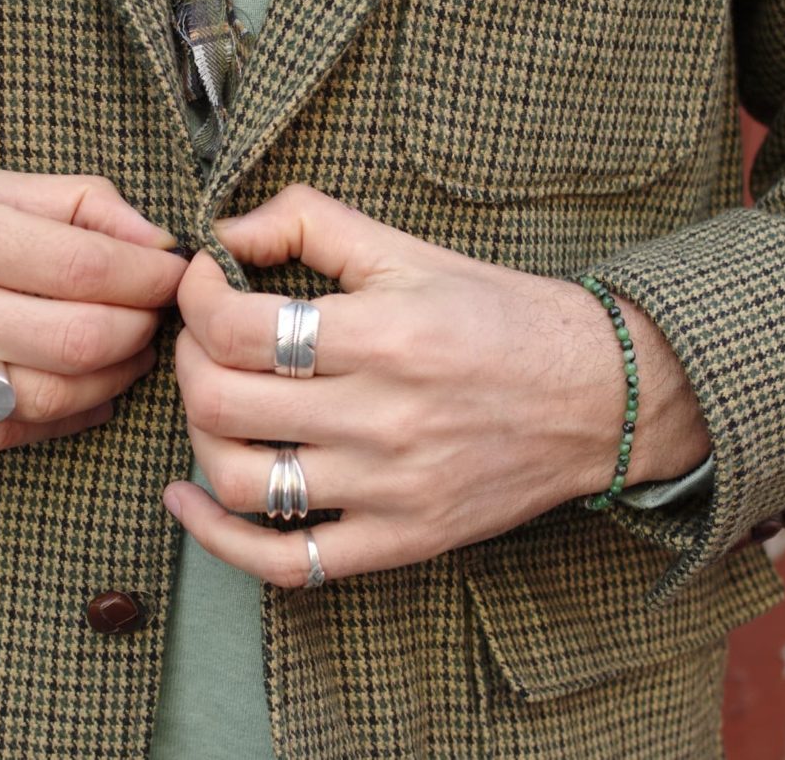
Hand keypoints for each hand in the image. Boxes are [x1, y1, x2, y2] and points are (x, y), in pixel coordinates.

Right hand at [0, 167, 186, 452]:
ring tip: (127, 352)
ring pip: (44, 400)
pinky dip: (60, 417)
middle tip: (157, 318)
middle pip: (74, 340)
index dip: (150, 277)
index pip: (81, 264)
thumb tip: (158, 239)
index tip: (176, 274)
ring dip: (111, 380)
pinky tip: (82, 391)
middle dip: (141, 332)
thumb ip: (65, 202)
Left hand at [164, 185, 710, 585]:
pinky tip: (189, 501)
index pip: (235, 327)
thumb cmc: (498, 316)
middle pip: (221, 403)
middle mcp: (382, 419)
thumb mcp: (408, 248)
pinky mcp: (399, 541)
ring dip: (199, 439)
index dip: (195, 298)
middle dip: (186, 361)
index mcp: (383, 337)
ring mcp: (388, 491)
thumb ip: (309, 222)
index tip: (204, 283)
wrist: (599, 395)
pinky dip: (220, 539)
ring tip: (212, 406)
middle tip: (201, 339)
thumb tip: (225, 232)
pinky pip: (287, 563)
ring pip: (240, 482)